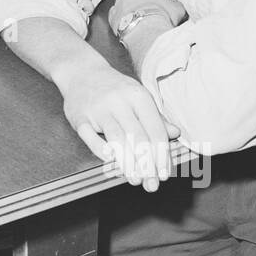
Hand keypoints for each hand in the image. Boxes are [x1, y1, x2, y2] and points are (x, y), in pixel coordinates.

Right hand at [59, 64, 180, 192]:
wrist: (80, 71)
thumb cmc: (114, 88)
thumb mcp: (137, 96)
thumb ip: (156, 117)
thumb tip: (176, 133)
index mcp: (138, 96)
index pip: (155, 130)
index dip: (161, 155)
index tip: (165, 174)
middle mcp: (119, 101)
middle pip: (137, 137)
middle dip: (147, 164)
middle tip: (151, 185)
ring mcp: (98, 109)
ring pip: (116, 139)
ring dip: (127, 163)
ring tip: (135, 180)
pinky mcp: (79, 116)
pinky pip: (90, 137)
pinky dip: (100, 150)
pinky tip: (110, 162)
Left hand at [110, 0, 186, 35]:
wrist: (144, 33)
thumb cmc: (162, 17)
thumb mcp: (179, 8)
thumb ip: (177, 4)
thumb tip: (176, 7)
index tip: (171, 5)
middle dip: (151, 1)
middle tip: (160, 14)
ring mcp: (119, 0)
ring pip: (131, 3)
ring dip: (138, 9)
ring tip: (147, 21)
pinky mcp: (112, 14)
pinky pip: (121, 14)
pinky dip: (127, 19)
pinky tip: (136, 25)